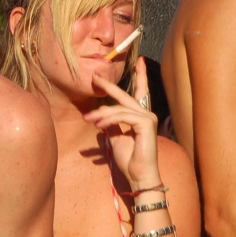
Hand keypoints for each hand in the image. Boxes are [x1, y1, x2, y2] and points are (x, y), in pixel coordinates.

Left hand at [83, 57, 160, 190]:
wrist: (138, 175)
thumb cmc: (129, 159)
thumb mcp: (115, 138)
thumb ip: (111, 124)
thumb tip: (101, 116)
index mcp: (140, 116)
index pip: (140, 92)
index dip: (140, 76)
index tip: (140, 61)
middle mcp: (147, 114)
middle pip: (125, 96)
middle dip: (109, 86)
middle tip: (95, 77)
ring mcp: (148, 118)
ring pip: (119, 108)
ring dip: (101, 114)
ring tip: (87, 119)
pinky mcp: (146, 124)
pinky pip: (122, 116)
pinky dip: (109, 119)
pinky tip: (98, 125)